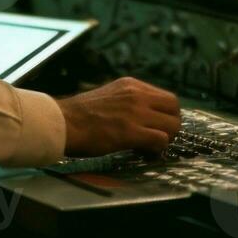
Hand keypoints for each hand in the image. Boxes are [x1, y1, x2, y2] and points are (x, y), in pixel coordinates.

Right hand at [55, 77, 181, 156]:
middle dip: (171, 125)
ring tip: (150, 147)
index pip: (166, 97)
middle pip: (174, 108)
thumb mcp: (110, 96)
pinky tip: (145, 152)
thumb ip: (128, 101)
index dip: (166, 114)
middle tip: (159, 137)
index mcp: (131, 85)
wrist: (63, 122)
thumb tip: (143, 116)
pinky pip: (161, 140)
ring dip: (166, 138)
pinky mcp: (131, 131)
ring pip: (172, 125)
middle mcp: (137, 94)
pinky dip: (157, 149)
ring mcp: (136, 112)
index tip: (157, 126)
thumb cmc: (80, 114)